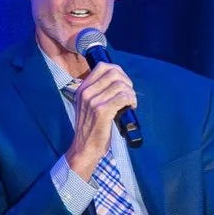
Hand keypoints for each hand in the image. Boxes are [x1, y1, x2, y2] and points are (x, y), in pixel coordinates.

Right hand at [65, 63, 137, 178]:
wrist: (84, 148)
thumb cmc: (90, 128)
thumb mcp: (88, 105)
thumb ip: (98, 92)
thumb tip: (119, 81)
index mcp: (82, 88)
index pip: (102, 66)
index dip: (119, 72)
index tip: (124, 84)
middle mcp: (86, 92)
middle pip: (114, 73)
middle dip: (127, 82)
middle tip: (129, 94)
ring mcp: (93, 101)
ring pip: (121, 85)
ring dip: (131, 93)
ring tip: (130, 103)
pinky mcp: (102, 111)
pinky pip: (123, 97)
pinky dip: (131, 100)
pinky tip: (131, 108)